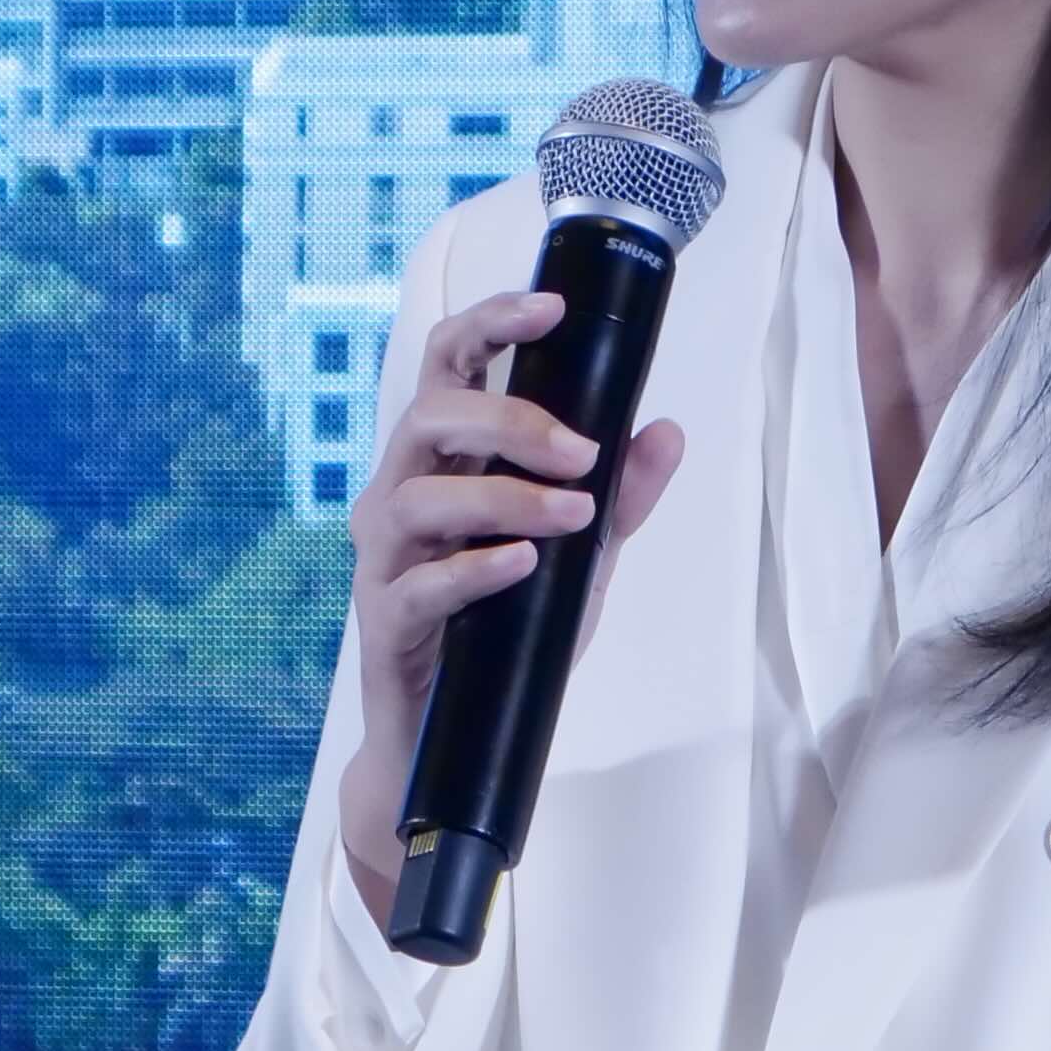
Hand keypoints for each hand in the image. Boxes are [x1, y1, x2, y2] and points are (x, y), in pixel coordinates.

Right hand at [336, 283, 686, 920]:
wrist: (453, 741)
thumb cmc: (508, 633)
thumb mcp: (581, 561)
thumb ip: (619, 499)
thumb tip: (666, 432)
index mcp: (440, 460)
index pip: (447, 366)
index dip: (490, 324)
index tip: (551, 309)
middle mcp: (399, 493)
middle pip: (430, 416)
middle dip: (510, 420)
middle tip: (580, 452)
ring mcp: (383, 556)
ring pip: (421, 495)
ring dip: (504, 497)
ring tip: (571, 516)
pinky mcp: (384, 619)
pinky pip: (420, 582)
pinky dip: (474, 569)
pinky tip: (523, 566)